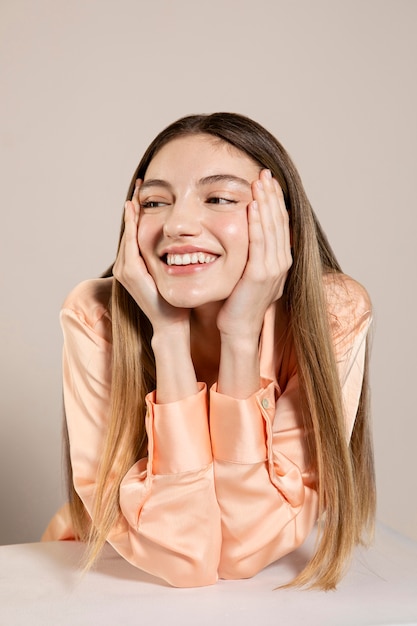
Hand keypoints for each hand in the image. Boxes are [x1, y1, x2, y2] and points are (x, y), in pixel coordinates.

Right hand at [112, 182, 189, 332]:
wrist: (172, 323)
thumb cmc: (177, 301)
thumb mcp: (175, 273)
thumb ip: (174, 257)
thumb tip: (190, 239)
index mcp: (136, 265)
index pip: (136, 232)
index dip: (139, 212)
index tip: (145, 192)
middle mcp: (126, 266)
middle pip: (130, 229)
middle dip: (134, 206)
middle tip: (140, 184)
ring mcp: (126, 269)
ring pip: (128, 233)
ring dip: (132, 212)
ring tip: (137, 191)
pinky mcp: (130, 273)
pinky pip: (130, 242)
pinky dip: (132, 224)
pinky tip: (134, 209)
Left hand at [216, 169, 291, 339]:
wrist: (238, 327)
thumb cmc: (238, 301)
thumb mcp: (250, 272)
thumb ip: (254, 252)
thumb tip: (251, 231)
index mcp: (281, 260)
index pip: (281, 223)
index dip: (275, 200)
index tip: (267, 180)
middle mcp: (282, 262)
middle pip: (280, 221)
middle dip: (272, 195)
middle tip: (264, 172)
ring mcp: (274, 269)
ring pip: (272, 228)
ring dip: (266, 203)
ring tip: (259, 182)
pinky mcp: (260, 275)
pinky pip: (260, 244)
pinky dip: (257, 223)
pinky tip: (252, 207)